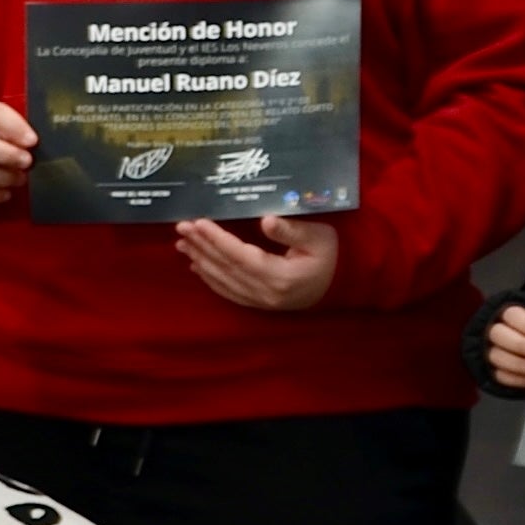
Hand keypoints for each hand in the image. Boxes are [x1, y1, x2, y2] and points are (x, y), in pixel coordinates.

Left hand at [176, 215, 338, 314]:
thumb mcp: (319, 237)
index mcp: (281, 275)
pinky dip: (210, 278)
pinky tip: (197, 265)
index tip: (198, 223)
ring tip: (183, 243)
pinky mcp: (260, 304)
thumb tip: (266, 220)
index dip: (217, 239)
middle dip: (202, 246)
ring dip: (201, 260)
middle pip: (226, 268)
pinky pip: (229, 292)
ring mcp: (261, 301)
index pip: (240, 255)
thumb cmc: (332, 256)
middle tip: (182, 227)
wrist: (342, 286)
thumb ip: (292, 230)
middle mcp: (266, 292)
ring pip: (224, 281)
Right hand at [483, 303, 524, 394]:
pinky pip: (500, 375)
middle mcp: (497, 331)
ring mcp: (493, 351)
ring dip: (519, 364)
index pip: (514, 315)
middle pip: (500, 334)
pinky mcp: (496, 371)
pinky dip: (517, 379)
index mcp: (511, 314)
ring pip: (497, 356)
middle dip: (522, 345)